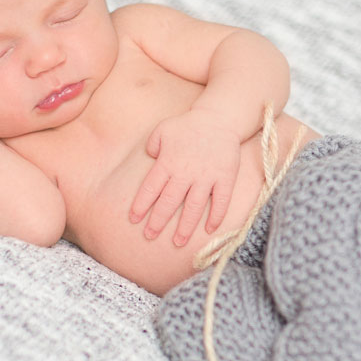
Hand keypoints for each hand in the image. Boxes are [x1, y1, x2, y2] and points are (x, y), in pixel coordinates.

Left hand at [129, 109, 240, 245]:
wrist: (219, 118)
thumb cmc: (189, 125)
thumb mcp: (163, 129)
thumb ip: (152, 144)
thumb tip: (150, 157)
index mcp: (168, 162)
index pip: (151, 188)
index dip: (141, 205)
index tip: (134, 219)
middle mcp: (186, 173)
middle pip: (169, 202)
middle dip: (158, 221)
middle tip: (150, 236)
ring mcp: (207, 176)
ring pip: (194, 207)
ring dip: (185, 226)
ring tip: (178, 242)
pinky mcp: (225, 178)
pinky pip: (221, 201)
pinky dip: (216, 217)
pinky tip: (209, 230)